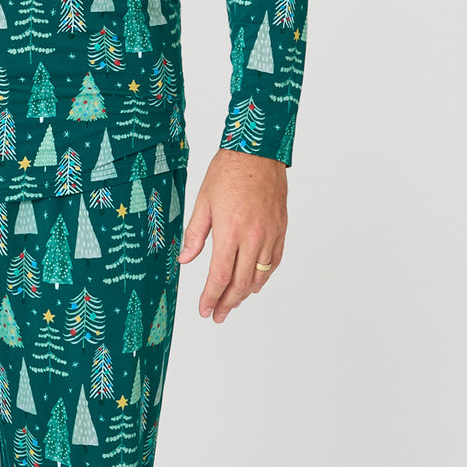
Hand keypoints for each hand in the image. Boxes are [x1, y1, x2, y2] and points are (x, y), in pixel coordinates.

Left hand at [177, 149, 287, 323]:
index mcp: (230, 232)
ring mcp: (270, 234)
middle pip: (240, 283)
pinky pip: (274, 262)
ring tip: (232, 304)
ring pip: (259, 276)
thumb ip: (195, 234)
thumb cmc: (228, 172)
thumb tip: (185, 260)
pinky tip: (253, 284)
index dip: (211, 297)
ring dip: (245, 294)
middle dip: (226, 303)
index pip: (220, 276)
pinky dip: (264, 277)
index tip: (204, 310)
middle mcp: (253, 237)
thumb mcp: (203, 202)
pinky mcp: (280, 229)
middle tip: (217, 316)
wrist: (259, 150)